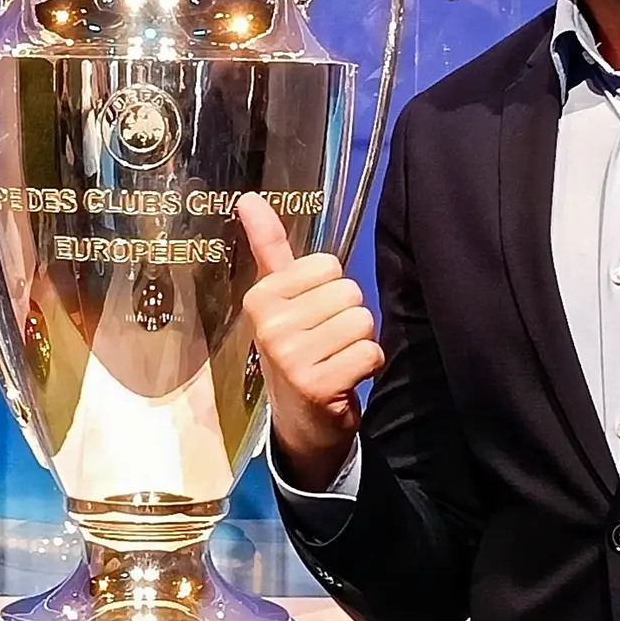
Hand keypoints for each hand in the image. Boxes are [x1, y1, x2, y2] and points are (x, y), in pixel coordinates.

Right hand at [235, 192, 380, 490]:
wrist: (299, 422)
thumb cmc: (294, 350)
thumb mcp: (277, 299)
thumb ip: (269, 247)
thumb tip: (250, 198)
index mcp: (260, 298)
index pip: (328, 265)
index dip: (330, 290)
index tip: (311, 317)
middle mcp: (271, 325)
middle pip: (349, 293)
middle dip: (347, 317)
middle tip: (325, 343)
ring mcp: (292, 357)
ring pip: (362, 322)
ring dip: (358, 343)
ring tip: (334, 360)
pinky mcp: (318, 385)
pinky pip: (370, 353)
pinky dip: (366, 366)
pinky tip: (344, 379)